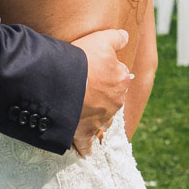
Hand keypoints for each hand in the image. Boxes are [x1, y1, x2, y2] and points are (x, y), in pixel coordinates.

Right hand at [71, 28, 132, 157]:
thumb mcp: (101, 40)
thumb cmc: (82, 58)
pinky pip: (86, 144)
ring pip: (102, 122)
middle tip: (87, 93)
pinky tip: (84, 151)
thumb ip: (116, 38)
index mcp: (121, 80)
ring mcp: (100, 119)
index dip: (107, 75)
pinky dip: (85, 148)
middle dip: (103, 99)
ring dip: (96, 120)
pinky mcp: (84, 133)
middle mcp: (115, 102)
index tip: (96, 74)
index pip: (120, 77)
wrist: (62, 81)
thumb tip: (126, 36)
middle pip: (112, 101)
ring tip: (84, 117)